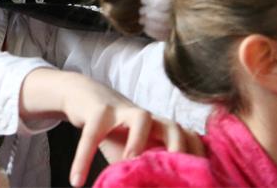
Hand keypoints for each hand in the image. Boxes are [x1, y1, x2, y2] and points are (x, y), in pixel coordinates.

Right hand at [19, 69, 200, 186]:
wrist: (86, 98)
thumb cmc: (114, 131)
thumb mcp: (130, 149)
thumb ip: (142, 169)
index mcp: (159, 129)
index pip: (186, 139)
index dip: (195, 156)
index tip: (201, 178)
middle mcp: (147, 118)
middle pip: (172, 125)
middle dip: (179, 146)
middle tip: (177, 172)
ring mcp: (122, 111)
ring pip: (141, 118)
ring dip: (139, 141)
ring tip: (131, 164)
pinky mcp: (97, 110)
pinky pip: (92, 133)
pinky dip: (83, 158)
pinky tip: (76, 180)